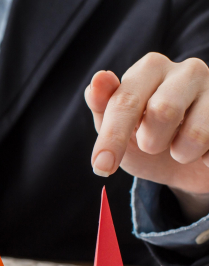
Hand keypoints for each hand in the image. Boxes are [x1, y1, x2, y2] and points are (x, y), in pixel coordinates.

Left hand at [85, 53, 208, 221]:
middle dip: (152, 142)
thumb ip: (102, 106)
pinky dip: (205, 160)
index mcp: (150, 68)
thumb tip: (98, 80)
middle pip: (164, 111)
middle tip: (152, 145)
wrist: (185, 163)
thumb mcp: (115, 127)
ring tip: (180, 148)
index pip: (126, 101)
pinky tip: (204, 152)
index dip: (112, 138)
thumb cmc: (144, 137)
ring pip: (196, 135)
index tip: (101, 167)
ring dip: (181, 154)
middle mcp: (187, 70)